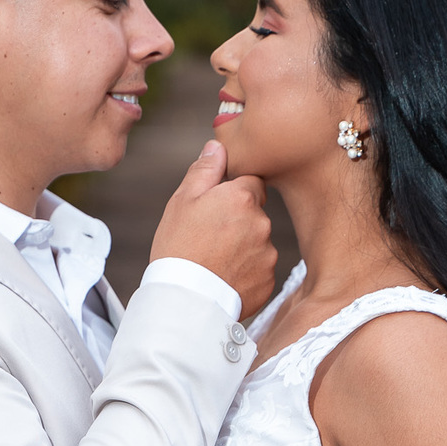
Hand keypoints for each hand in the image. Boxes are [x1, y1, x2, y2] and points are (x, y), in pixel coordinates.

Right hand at [150, 138, 275, 319]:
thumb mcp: (183, 201)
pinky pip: (260, 269)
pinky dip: (246, 272)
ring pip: (259, 241)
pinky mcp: (268, 280)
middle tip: (210, 238)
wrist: (185, 299)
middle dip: (239, 221)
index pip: (252, 182)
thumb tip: (218, 146)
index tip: (216, 208)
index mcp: (242, 197)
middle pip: (256, 213)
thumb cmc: (178, 247)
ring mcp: (268, 254)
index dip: (233, 194)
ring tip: (216, 261)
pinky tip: (225, 277)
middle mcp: (262, 222)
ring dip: (244, 247)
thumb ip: (205, 170)